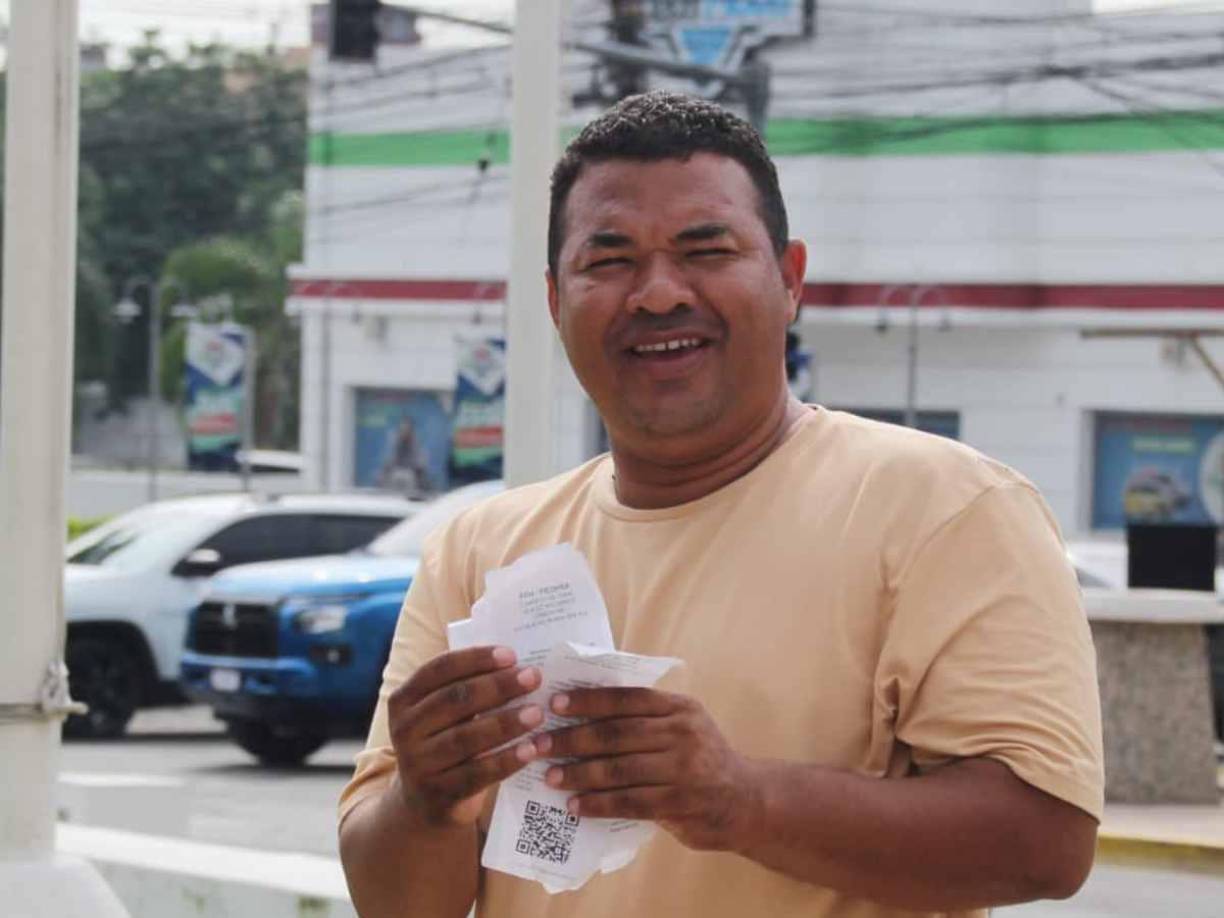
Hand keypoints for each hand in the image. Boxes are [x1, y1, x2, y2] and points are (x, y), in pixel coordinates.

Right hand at [387, 645, 542, 827]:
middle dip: (498, 686)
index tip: (512, 655)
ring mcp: (417, 765)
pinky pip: (476, 774)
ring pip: (465, 738)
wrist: (425, 805)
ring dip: (506, 723)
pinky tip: (531, 749)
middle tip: (533, 678)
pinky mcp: (437, 794)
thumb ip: (468, 689)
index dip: (476, 659)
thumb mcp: (444, 716)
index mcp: (403, 700)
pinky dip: (506, 760)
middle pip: (455, 700)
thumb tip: (518, 664)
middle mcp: (404, 730)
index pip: (440, 670)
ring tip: (537, 713)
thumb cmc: (445, 743)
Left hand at [535, 688, 761, 851]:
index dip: (589, 699)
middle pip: (617, 733)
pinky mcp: (680, 803)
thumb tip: (580, 713)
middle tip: (538, 744)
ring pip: (619, 769)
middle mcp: (683, 733)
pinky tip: (574, 806)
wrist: (745, 800)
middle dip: (572, 739)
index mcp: (679, 707)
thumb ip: (643, 719)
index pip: (627, 698)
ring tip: (550, 777)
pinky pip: (630, 802)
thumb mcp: (681, 727)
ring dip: (579, 773)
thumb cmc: (699, 759)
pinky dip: (598, 804)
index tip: (554, 703)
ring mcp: (684, 769)